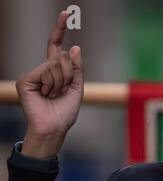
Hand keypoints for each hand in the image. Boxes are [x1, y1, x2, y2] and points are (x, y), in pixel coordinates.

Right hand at [15, 11, 83, 158]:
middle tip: (63, 91)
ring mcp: (34, 74)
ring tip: (55, 95)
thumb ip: (76, 68)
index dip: (60, 29)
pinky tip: (46, 94)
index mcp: (55, 71)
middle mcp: (43, 70)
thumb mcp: (77, 87)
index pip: (56, 46)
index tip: (66, 13)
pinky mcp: (26, 80)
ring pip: (56, 64)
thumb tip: (74, 47)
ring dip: (62, 82)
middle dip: (70, 74)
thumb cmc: (65, 111)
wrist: (55, 127)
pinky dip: (52, 84)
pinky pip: (47, 71)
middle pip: (62, 56)